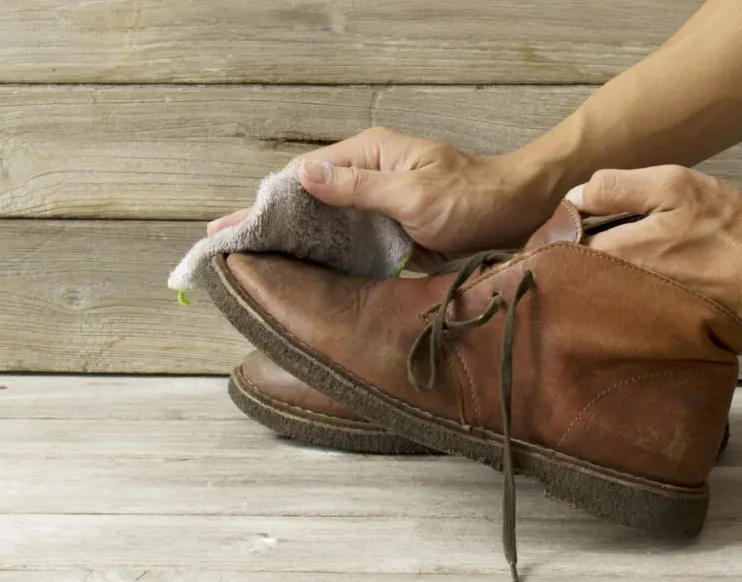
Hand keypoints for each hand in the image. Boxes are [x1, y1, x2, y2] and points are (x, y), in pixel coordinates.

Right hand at [207, 127, 556, 255]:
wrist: (516, 213)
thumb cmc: (473, 199)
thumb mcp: (414, 194)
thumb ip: (358, 187)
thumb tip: (304, 174)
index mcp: (368, 154)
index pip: (304, 174)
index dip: (267, 200)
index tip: (234, 223)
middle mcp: (367, 173)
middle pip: (306, 196)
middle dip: (268, 219)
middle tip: (225, 242)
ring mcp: (375, 201)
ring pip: (322, 219)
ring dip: (290, 237)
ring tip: (247, 258)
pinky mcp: (387, 226)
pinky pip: (346, 237)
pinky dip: (320, 251)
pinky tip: (296, 267)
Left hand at [568, 166, 741, 339]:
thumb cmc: (726, 234)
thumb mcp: (672, 188)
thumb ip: (615, 188)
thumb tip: (572, 198)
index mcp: (607, 257)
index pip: (555, 245)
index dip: (558, 229)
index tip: (572, 220)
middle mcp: (606, 295)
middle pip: (567, 275)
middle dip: (570, 257)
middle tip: (593, 238)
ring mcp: (623, 319)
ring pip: (589, 294)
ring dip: (593, 277)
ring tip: (619, 260)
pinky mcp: (644, 334)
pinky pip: (613, 313)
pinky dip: (616, 298)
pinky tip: (637, 282)